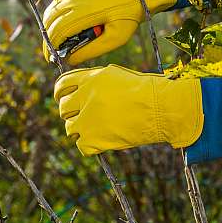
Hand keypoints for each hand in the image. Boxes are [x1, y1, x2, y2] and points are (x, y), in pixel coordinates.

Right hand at [42, 0, 176, 65]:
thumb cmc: (128, 14)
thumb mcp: (115, 38)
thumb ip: (91, 50)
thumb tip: (70, 59)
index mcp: (83, 14)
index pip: (56, 33)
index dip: (50, 47)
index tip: (52, 59)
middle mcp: (74, 1)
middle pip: (50, 22)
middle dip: (47, 40)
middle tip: (52, 53)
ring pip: (51, 11)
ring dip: (49, 27)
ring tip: (55, 41)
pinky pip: (58, 3)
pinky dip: (54, 15)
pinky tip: (59, 24)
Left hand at [54, 64, 203, 155]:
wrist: (161, 108)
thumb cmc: (145, 90)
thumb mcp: (116, 76)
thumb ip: (94, 81)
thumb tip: (78, 88)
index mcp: (90, 79)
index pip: (61, 85)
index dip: (60, 93)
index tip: (62, 98)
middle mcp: (85, 98)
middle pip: (63, 108)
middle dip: (70, 113)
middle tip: (82, 117)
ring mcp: (88, 119)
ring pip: (69, 128)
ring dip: (80, 130)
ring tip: (96, 129)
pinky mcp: (95, 139)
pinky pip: (81, 146)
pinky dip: (90, 146)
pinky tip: (102, 141)